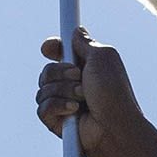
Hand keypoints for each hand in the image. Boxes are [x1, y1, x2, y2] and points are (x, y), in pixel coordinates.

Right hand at [35, 32, 147, 156]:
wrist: (115, 125)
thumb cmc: (114, 92)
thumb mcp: (103, 57)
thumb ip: (86, 43)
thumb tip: (76, 31)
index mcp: (82, 67)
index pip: (58, 53)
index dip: (51, 48)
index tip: (49, 48)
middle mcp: (71, 84)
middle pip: (46, 70)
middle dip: (60, 72)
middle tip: (80, 77)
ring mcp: (62, 103)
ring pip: (43, 88)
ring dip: (64, 90)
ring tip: (82, 99)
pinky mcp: (56, 121)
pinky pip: (42, 107)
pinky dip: (58, 106)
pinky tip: (74, 111)